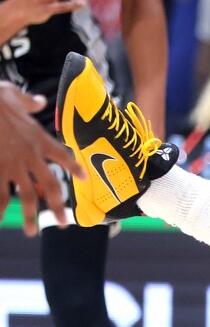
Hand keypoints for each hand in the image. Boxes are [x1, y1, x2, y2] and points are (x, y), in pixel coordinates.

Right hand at [0, 83, 83, 235]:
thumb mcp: (13, 95)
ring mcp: (13, 164)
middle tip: (63, 224)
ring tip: (32, 232)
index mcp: (39, 138)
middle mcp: (31, 156)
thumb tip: (38, 101)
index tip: (84, 177)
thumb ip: (29, 102)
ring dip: (31, 216)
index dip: (74, 167)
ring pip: (27, 196)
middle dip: (58, 207)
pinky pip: (0, 193)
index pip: (63, 156)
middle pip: (51, 186)